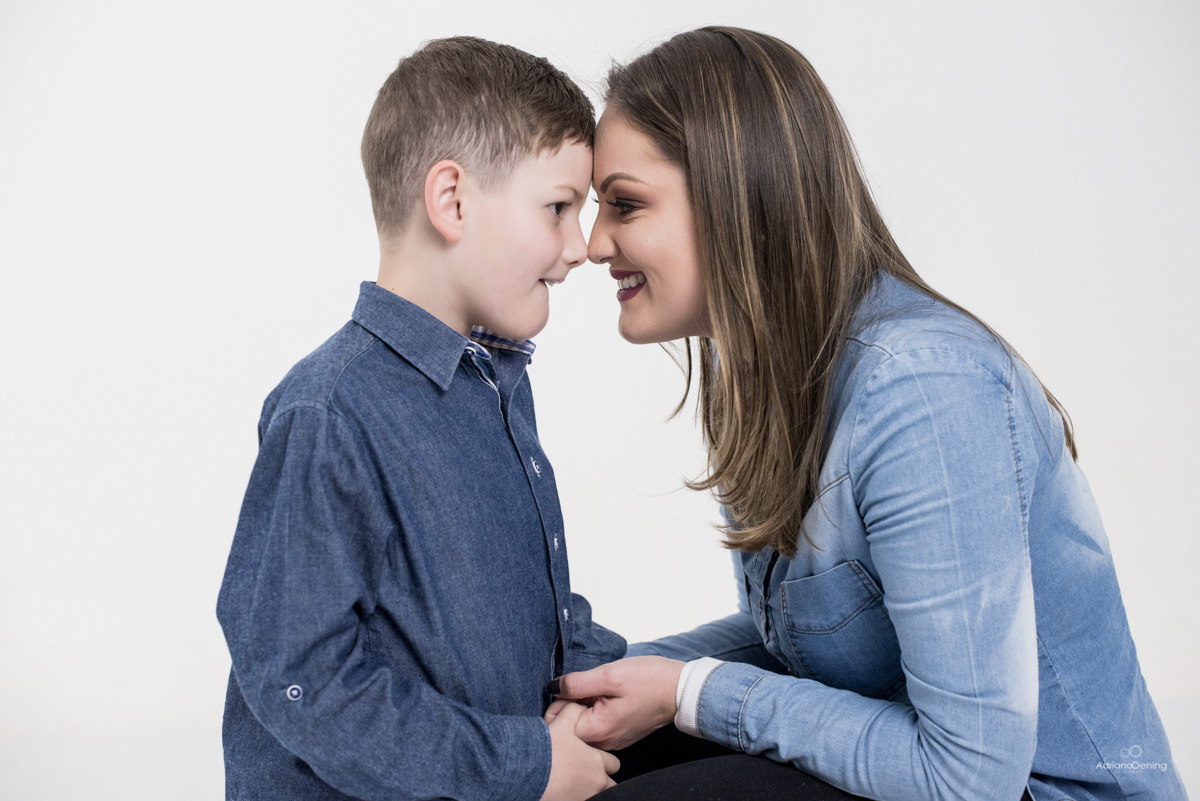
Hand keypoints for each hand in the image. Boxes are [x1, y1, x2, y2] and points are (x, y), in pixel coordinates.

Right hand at [539, 702, 619, 800]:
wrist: (526, 772)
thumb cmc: (546, 749)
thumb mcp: (561, 723)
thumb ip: (574, 711)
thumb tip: (579, 706)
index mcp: (596, 761)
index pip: (613, 764)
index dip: (604, 761)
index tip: (592, 759)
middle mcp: (596, 782)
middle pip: (610, 785)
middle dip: (602, 780)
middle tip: (585, 775)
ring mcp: (586, 797)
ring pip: (598, 796)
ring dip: (591, 791)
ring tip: (575, 785)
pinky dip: (577, 797)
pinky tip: (565, 792)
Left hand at [546, 656, 684, 750]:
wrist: (679, 690)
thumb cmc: (649, 680)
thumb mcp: (610, 675)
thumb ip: (577, 683)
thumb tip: (552, 688)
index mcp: (597, 730)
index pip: (557, 721)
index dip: (562, 699)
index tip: (578, 687)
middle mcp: (602, 743)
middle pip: (567, 726)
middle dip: (572, 704)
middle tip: (592, 688)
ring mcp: (611, 741)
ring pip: (581, 725)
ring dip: (585, 706)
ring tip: (604, 692)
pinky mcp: (618, 735)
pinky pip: (596, 725)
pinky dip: (597, 711)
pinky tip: (612, 699)